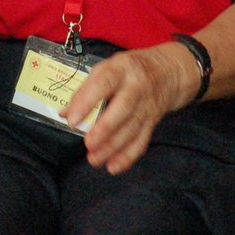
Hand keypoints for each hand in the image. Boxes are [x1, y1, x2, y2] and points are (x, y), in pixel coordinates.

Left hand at [62, 43, 193, 174]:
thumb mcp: (109, 68)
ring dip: (113, 146)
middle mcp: (137, 85)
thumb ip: (86, 89)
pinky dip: (128, 156)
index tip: (72, 119)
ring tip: (94, 159)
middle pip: (124, 107)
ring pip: (132, 127)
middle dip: (105, 128)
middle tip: (88, 143)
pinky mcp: (153, 120)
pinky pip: (142, 140)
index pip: (104, 82)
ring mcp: (148, 104)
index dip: (87, 101)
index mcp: (121, 68)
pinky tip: (113, 166)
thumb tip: (64, 112)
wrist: (170, 70)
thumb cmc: (130, 69)